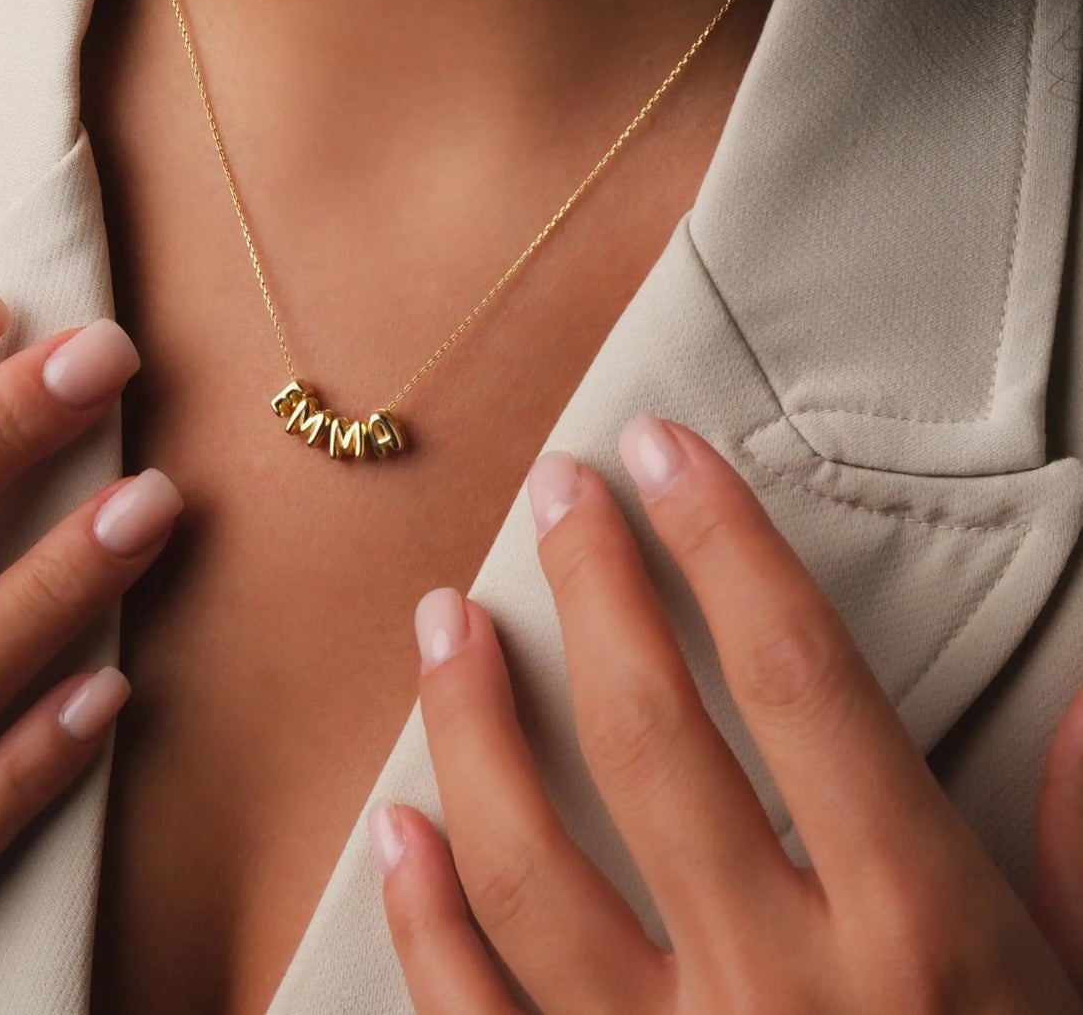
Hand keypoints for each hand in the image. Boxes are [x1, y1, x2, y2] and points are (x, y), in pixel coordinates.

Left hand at [372, 415, 1081, 1013]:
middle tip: (550, 491)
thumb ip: (1078, 855)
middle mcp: (786, 991)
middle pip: (653, 739)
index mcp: (922, 939)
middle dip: (594, 592)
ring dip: (471, 727)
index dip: (724, 543)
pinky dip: (424, 922)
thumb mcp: (1077, 993)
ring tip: (440, 620)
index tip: (664, 447)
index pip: (799, 679)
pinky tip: (394, 826)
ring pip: (533, 865)